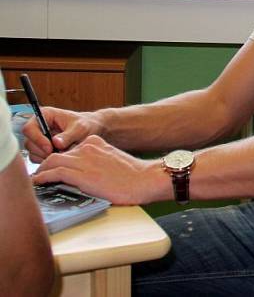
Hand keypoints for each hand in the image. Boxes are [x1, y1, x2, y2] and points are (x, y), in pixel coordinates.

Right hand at [23, 107, 103, 161]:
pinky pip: (38, 159)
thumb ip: (69, 135)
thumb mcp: (81, 128)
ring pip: (33, 152)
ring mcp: (39, 138)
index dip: (37, 139)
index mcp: (45, 115)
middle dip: (43, 150)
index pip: (29, 128)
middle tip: (60, 154)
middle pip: (29, 143)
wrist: (93, 130)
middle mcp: (39, 126)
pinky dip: (49, 160)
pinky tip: (62, 156)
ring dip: (47, 156)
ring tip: (65, 153)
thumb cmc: (87, 124)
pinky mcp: (42, 149)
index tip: (50, 148)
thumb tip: (55, 143)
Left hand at [31, 135, 164, 204]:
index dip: (58, 159)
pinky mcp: (81, 174)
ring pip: (51, 161)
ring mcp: (83, 159)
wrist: (144, 180)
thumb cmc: (133, 176)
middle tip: (41, 175)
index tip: (53, 167)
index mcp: (96, 142)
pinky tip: (39, 183)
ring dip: (41, 171)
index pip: (69, 148)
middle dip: (45, 164)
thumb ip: (97, 162)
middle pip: (57, 153)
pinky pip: (54, 172)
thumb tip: (85, 174)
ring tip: (37, 181)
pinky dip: (43, 177)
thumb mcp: (112, 161)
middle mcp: (87, 147)